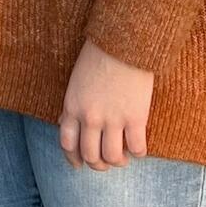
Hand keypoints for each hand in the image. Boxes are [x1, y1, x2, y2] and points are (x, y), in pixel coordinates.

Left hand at [59, 40, 153, 170]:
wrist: (123, 42)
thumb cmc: (99, 56)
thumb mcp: (76, 82)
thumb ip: (72, 105)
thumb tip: (66, 124)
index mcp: (72, 107)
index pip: (68, 144)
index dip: (73, 159)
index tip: (80, 164)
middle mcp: (90, 118)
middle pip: (91, 155)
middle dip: (98, 165)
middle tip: (106, 163)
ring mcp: (113, 119)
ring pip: (112, 157)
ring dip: (118, 162)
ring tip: (124, 158)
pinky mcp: (136, 118)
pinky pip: (137, 148)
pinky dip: (138, 153)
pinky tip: (139, 148)